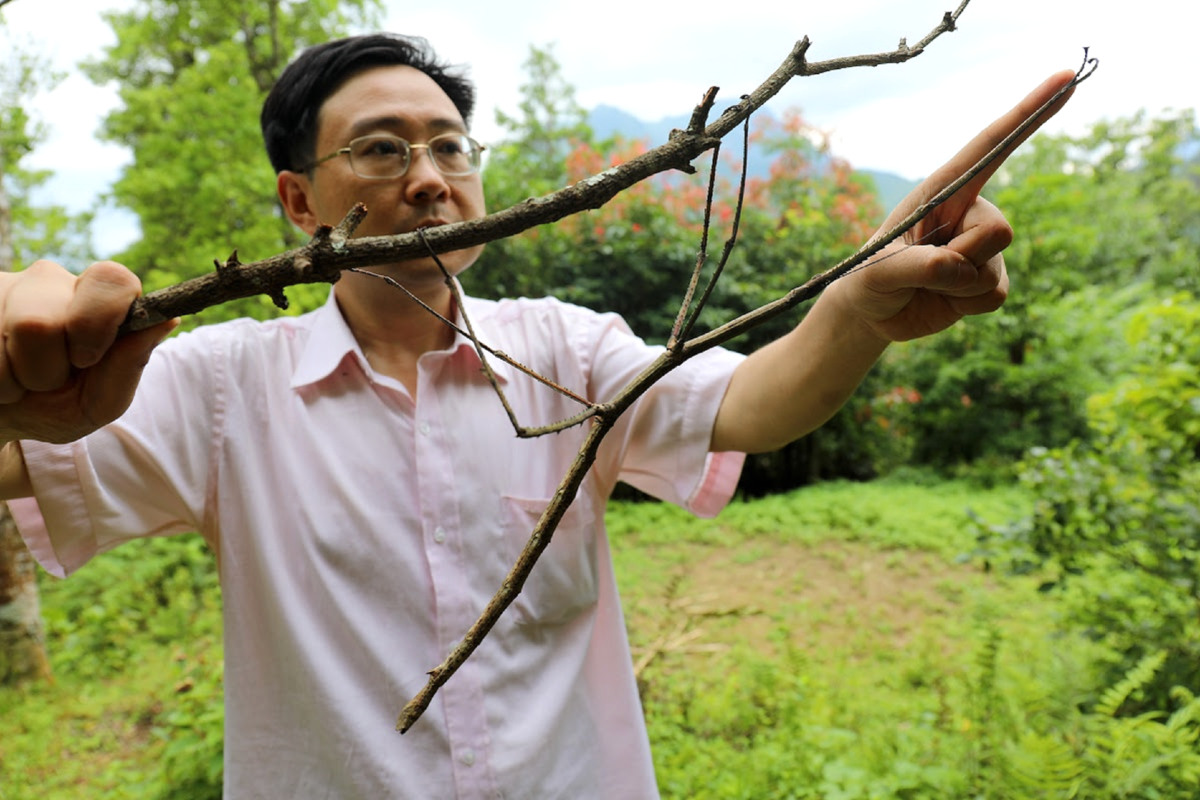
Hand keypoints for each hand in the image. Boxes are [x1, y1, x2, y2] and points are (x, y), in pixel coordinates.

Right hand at [0, 260, 175, 444]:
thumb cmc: (53, 407)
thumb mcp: (96, 403)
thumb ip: (128, 366)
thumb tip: (169, 320)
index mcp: (95, 302)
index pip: (114, 279)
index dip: (100, 320)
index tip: (86, 360)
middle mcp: (52, 284)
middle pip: (53, 318)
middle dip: (48, 366)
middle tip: (47, 379)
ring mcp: (6, 287)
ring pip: (22, 327)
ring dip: (18, 375)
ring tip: (18, 380)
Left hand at [826, 68, 1078, 342]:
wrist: (874, 314)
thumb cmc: (869, 278)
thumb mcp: (876, 270)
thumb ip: (913, 265)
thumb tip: (955, 265)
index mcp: (942, 190)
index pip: (991, 146)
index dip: (1030, 112)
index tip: (1066, 79)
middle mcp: (970, 211)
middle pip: (997, 229)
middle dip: (959, 258)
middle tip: (922, 268)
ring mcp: (983, 248)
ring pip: (991, 267)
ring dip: (954, 285)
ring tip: (927, 283)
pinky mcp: (989, 280)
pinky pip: (992, 295)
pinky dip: (963, 304)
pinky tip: (944, 299)